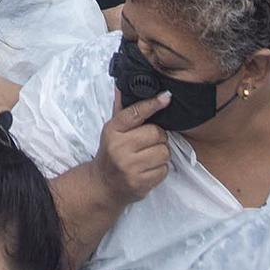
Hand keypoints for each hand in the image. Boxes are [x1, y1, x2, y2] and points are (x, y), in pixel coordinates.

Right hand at [93, 90, 171, 205]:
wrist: (103, 184)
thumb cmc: (112, 153)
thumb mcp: (112, 130)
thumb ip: (122, 110)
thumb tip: (123, 85)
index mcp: (112, 130)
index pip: (135, 112)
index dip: (153, 103)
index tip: (166, 97)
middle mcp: (119, 147)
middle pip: (157, 133)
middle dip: (158, 137)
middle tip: (149, 142)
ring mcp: (129, 166)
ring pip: (164, 152)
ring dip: (161, 154)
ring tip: (148, 157)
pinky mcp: (139, 183)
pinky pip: (164, 169)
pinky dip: (160, 169)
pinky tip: (148, 169)